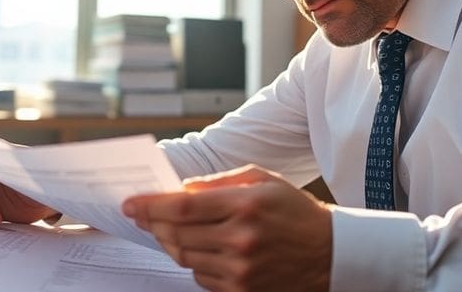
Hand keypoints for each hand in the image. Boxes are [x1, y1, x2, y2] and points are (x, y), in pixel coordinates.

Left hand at [122, 165, 332, 291]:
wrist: (330, 254)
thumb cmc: (294, 211)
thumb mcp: (262, 181)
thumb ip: (218, 182)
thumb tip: (181, 190)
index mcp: (245, 205)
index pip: (183, 207)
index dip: (151, 206)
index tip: (131, 205)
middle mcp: (241, 239)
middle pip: (177, 234)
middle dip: (154, 223)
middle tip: (144, 215)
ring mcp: (241, 269)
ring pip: (184, 257)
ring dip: (172, 242)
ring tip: (174, 229)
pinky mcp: (242, 290)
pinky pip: (200, 277)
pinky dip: (194, 262)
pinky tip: (203, 249)